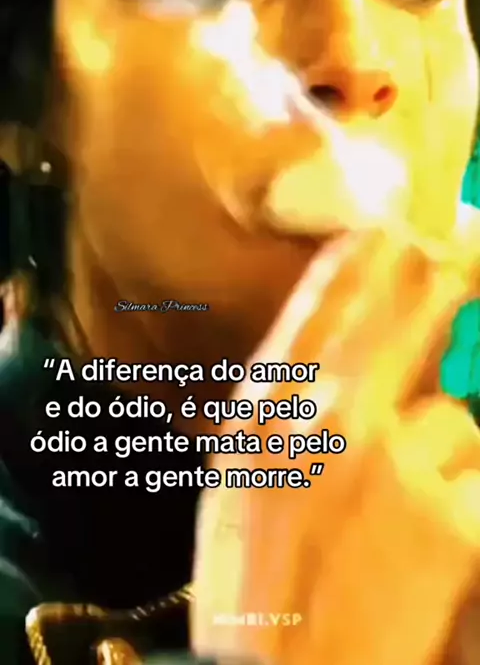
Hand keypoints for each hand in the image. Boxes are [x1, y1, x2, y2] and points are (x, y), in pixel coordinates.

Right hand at [192, 212, 479, 664]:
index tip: (391, 227)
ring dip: (443, 451)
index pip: (326, 304)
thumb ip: (285, 406)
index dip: (364, 259)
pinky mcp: (455, 513)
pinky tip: (433, 542)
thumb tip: (335, 351)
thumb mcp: (240, 477)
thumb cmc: (252, 583)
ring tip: (406, 508)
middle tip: (453, 256)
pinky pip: (477, 474)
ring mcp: (398, 461)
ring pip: (453, 416)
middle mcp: (333, 418)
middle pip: (405, 313)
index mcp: (270, 410)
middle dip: (435, 280)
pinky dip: (465, 499)